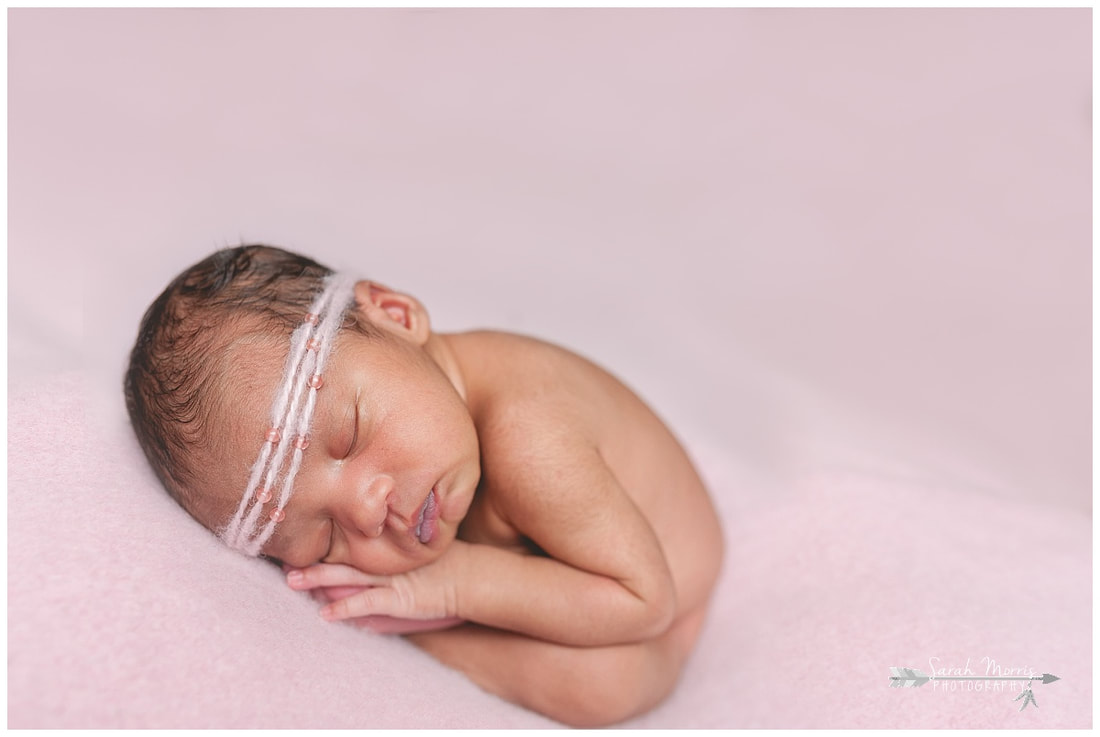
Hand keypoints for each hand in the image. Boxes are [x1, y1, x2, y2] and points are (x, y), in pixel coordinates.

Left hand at [285, 541, 466, 623]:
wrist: (473, 576)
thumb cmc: (451, 562)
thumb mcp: (423, 546)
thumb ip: (402, 541)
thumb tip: (381, 530)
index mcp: (390, 548)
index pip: (352, 543)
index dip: (326, 545)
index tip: (301, 539)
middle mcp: (386, 561)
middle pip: (342, 557)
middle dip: (313, 560)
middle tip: (284, 559)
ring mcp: (391, 580)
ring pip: (347, 577)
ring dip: (318, 579)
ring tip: (292, 580)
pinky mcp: (398, 599)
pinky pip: (366, 603)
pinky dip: (345, 608)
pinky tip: (325, 613)